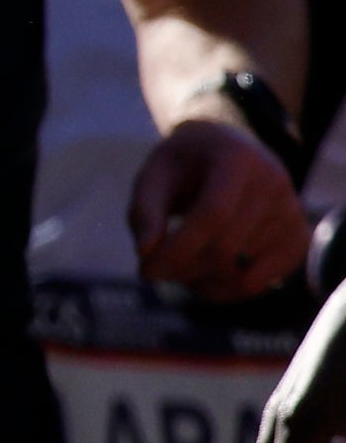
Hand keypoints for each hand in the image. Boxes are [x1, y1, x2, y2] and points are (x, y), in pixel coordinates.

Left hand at [129, 112, 309, 299]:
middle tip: (153, 270)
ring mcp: (291, 211)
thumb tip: (145, 252)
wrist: (225, 151)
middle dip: (181, 269)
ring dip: (198, 280)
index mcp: (237, 158)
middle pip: (225, 248)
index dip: (178, 250)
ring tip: (177, 262)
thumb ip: (145, 212)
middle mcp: (273, 182)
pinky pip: (260, 283)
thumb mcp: (154, 177)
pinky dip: (224, 291)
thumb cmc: (182, 167)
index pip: (214, 215)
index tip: (145, 271)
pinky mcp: (298, 238)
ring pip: (240, 273)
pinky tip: (202, 277)